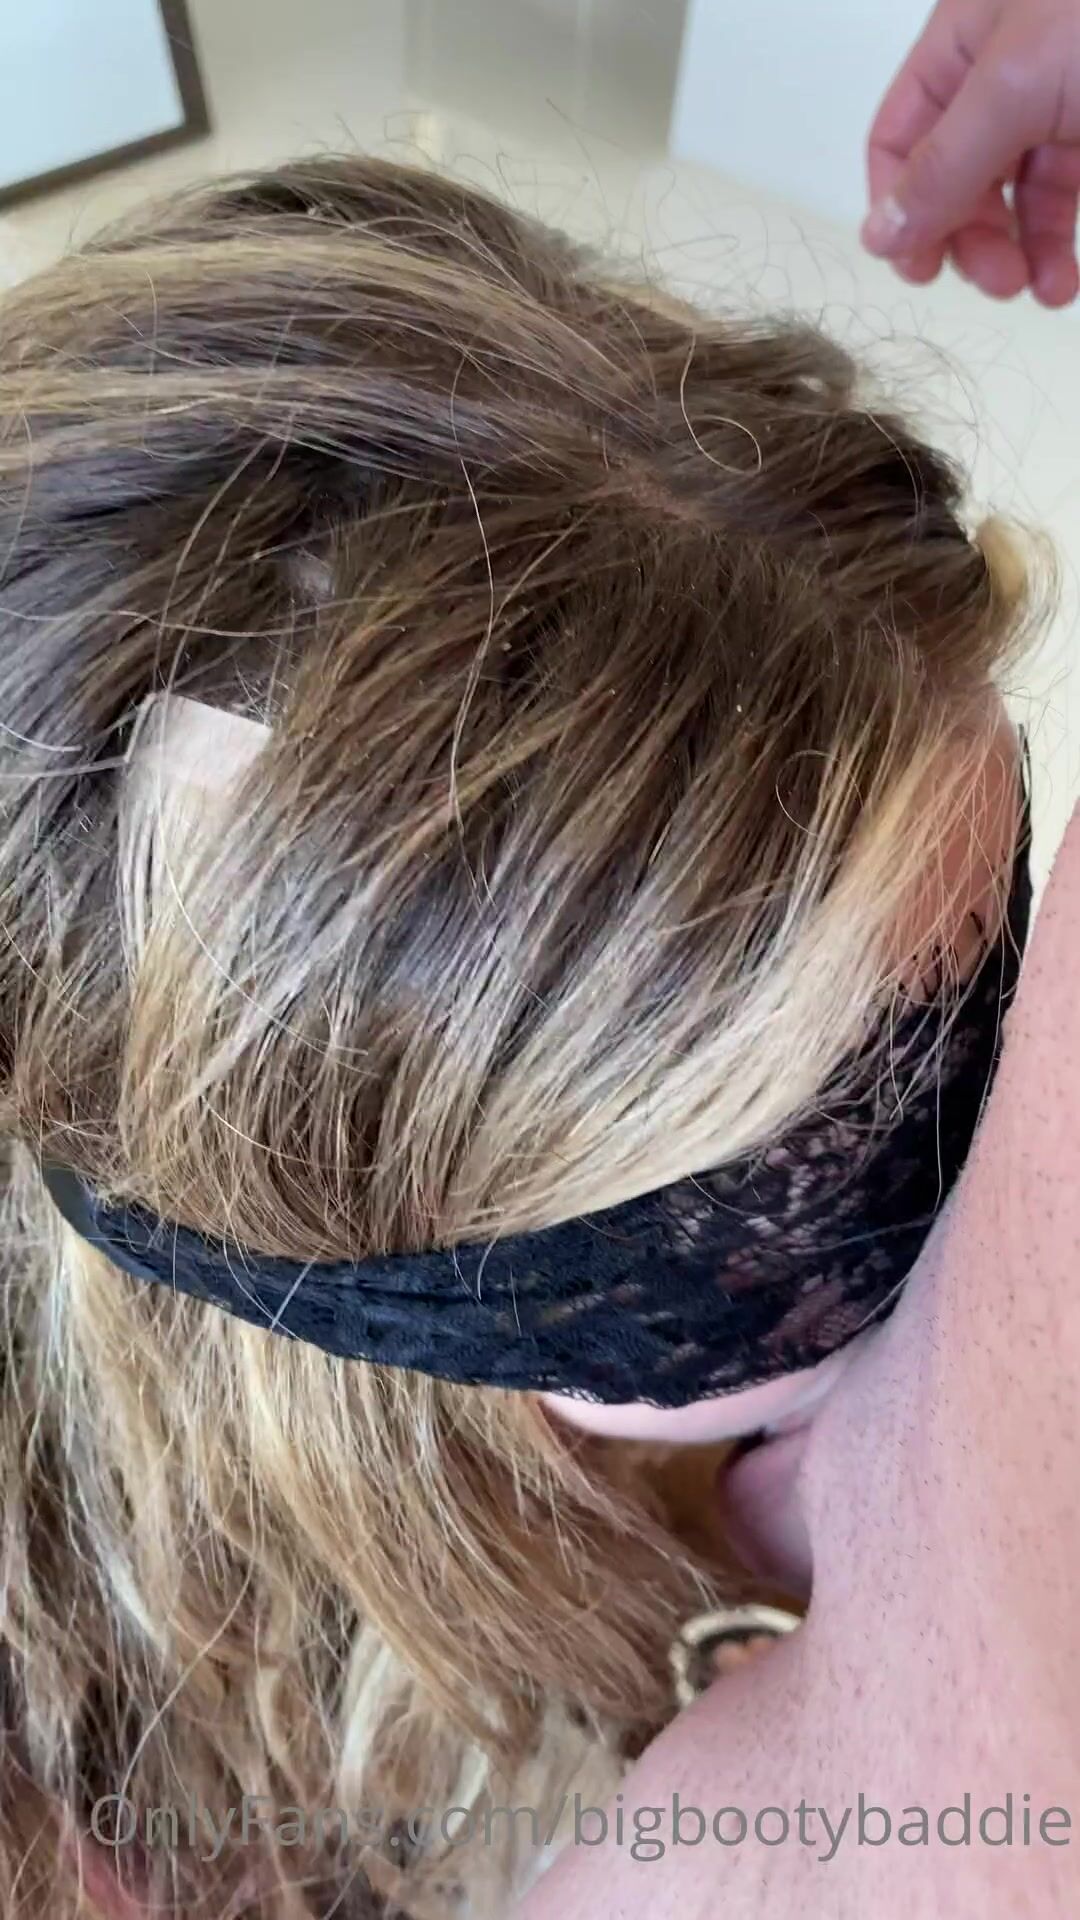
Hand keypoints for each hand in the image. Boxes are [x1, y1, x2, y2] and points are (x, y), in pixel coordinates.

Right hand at [863, 0, 1079, 304]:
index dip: (900, 206)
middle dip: (970, 237)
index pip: (900, 136)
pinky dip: (1061, 245)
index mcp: (964, 40)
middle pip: (957, 175)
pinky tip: (1064, 280)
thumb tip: (880, 236)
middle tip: (998, 283)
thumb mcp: (1015, 87)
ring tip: (1040, 290)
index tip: (921, 271)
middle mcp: (1006, 71)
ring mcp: (1061, 100)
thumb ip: (943, 166)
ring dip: (1018, 252)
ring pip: (1016, 197)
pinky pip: (1068, 198)